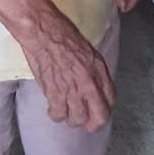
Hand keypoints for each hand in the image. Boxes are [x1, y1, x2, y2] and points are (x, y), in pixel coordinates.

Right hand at [20, 0, 115, 132]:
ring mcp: (72, 91)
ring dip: (71, 117)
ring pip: (76, 120)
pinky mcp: (54, 93)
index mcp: (99, 71)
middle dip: (93, 123)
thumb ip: (94, 71)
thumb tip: (95, 85)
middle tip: (86, 122)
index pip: (110, 100)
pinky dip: (55, 113)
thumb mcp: (88, 50)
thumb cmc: (62, 34)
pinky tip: (53, 107)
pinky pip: (57, 115)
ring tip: (65, 110)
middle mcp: (89, 84)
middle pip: (99, 118)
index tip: (97, 107)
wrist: (43, 31)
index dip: (104, 106)